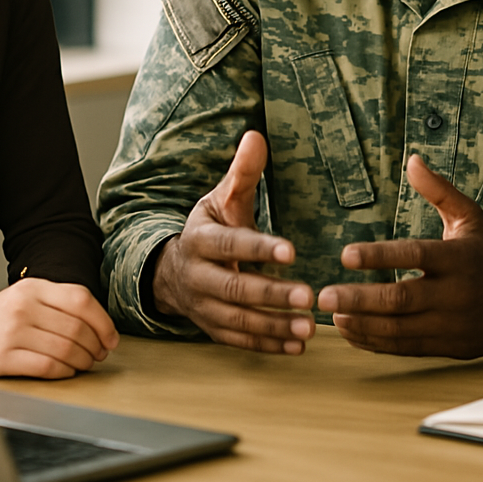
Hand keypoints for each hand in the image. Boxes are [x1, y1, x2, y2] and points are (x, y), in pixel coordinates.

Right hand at [0, 277, 118, 379]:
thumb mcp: (24, 299)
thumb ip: (57, 305)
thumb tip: (98, 326)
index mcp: (32, 287)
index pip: (81, 299)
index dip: (103, 322)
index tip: (111, 338)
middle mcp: (23, 306)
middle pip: (77, 327)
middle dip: (96, 346)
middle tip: (99, 354)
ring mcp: (12, 332)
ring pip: (66, 349)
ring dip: (83, 361)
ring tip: (84, 364)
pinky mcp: (3, 358)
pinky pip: (48, 367)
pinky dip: (64, 372)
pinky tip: (66, 371)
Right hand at [150, 130, 315, 353]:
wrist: (173, 269)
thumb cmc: (210, 227)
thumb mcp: (222, 198)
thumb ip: (243, 173)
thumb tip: (256, 135)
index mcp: (200, 240)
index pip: (230, 244)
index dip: (258, 248)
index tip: (291, 251)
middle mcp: (198, 276)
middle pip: (236, 288)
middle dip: (272, 294)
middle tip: (308, 296)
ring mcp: (204, 307)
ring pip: (238, 320)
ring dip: (274, 326)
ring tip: (309, 327)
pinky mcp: (213, 328)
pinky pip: (240, 341)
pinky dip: (268, 345)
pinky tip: (297, 345)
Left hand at [316, 154, 482, 357]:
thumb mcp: (471, 218)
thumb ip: (440, 191)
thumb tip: (412, 159)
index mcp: (459, 258)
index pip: (414, 256)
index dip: (379, 256)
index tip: (345, 254)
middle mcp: (456, 294)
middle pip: (400, 299)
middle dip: (359, 299)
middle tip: (324, 294)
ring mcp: (453, 325)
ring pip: (399, 330)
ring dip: (362, 324)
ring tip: (332, 316)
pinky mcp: (449, 348)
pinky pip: (405, 348)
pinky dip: (375, 342)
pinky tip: (351, 332)